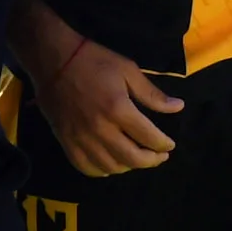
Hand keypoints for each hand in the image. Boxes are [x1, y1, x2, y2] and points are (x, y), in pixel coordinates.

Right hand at [34, 37, 180, 176]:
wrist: (53, 60)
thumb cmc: (93, 61)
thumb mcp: (128, 70)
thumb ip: (152, 94)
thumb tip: (178, 107)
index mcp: (118, 109)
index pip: (149, 137)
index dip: (164, 144)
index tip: (169, 144)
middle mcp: (101, 129)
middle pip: (132, 158)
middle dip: (151, 160)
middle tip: (159, 156)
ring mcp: (81, 138)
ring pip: (110, 167)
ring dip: (128, 166)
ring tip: (136, 158)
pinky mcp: (66, 141)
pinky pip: (86, 167)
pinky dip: (102, 171)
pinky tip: (110, 164)